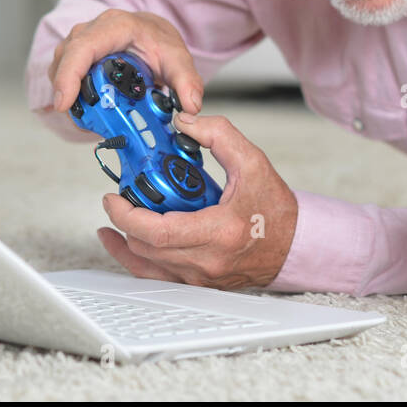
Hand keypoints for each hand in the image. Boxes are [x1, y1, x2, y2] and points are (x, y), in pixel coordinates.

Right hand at [47, 9, 203, 114]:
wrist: (153, 34)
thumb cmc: (159, 42)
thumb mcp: (178, 60)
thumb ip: (187, 82)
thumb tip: (190, 107)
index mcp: (116, 26)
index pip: (84, 47)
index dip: (70, 74)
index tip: (65, 102)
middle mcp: (92, 30)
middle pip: (65, 59)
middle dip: (65, 90)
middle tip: (79, 118)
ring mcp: (79, 41)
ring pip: (59, 68)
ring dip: (68, 94)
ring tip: (88, 116)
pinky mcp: (74, 54)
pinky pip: (62, 74)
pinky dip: (70, 93)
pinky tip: (86, 109)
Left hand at [96, 113, 298, 288]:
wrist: (294, 245)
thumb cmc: (275, 210)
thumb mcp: (252, 162)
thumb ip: (218, 135)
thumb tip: (183, 123)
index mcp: (219, 232)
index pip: (158, 233)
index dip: (127, 216)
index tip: (114, 198)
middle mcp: (207, 261)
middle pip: (146, 248)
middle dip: (122, 224)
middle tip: (117, 200)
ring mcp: (201, 276)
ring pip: (146, 267)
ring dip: (124, 244)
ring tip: (111, 225)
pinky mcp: (199, 283)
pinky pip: (158, 277)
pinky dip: (137, 261)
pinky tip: (126, 246)